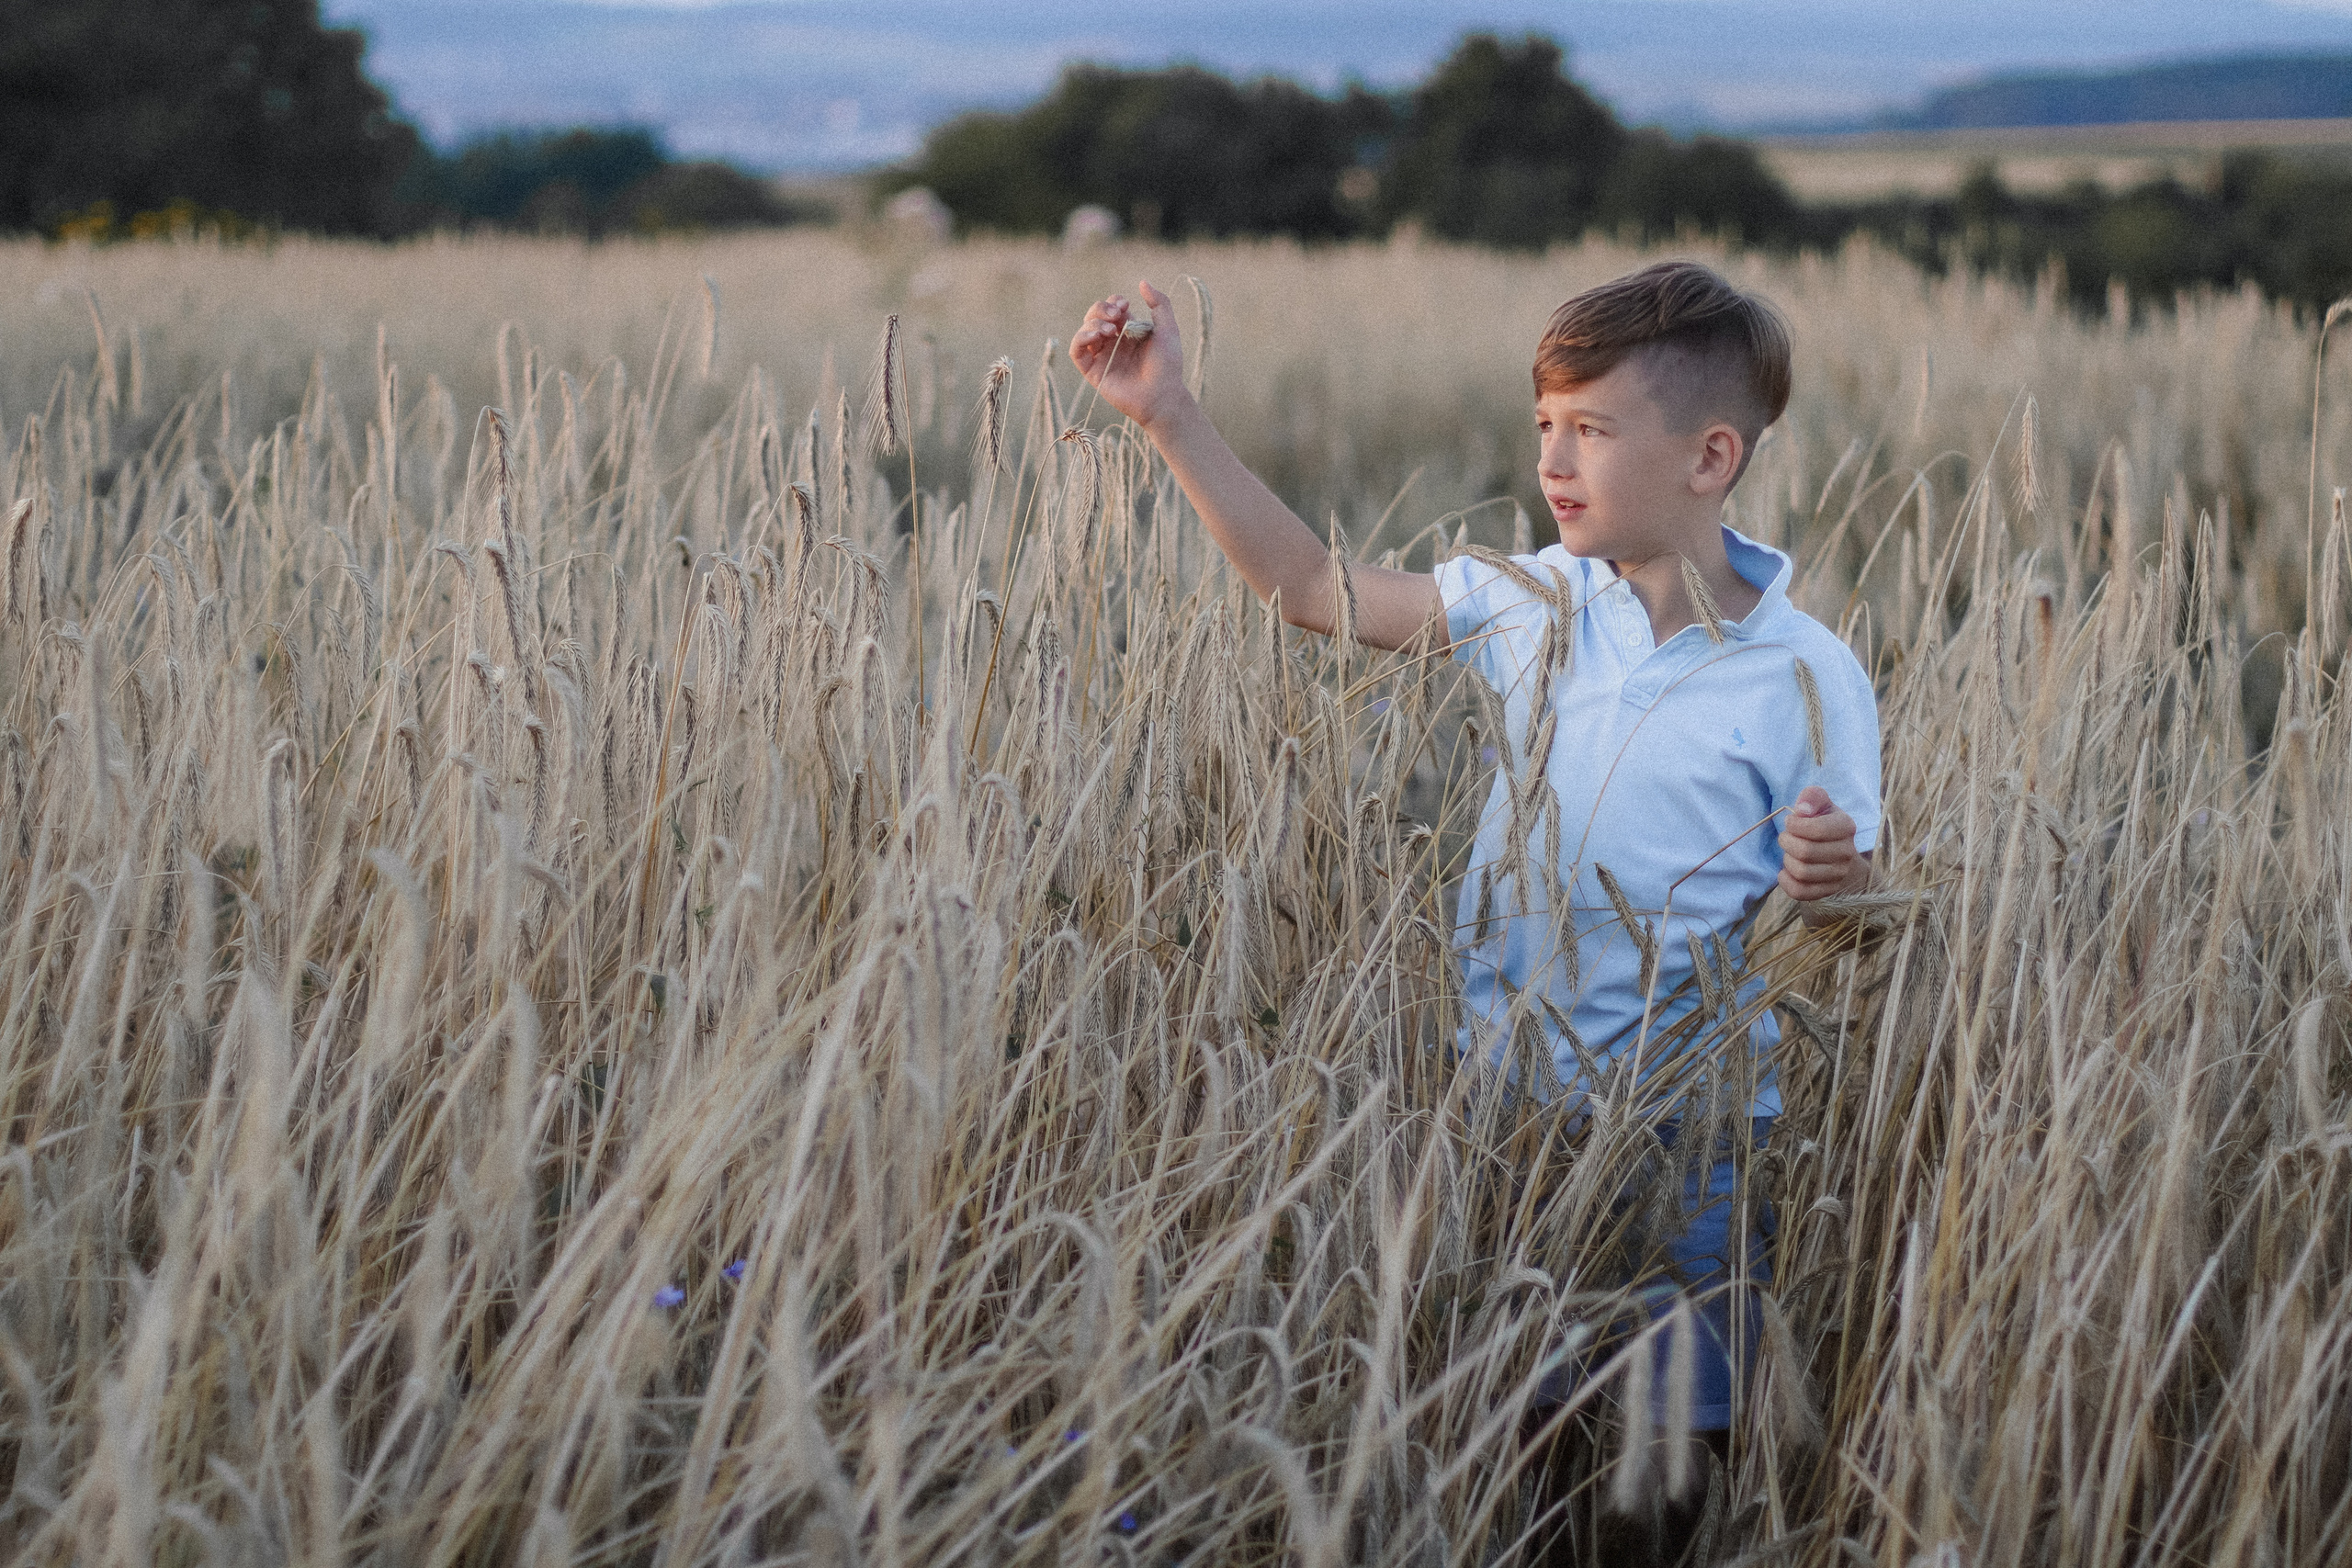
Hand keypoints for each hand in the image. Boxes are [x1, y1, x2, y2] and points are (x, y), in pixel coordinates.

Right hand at [1070, 279, 1192, 432]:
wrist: (1162, 395)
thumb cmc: (1168, 366)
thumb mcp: (1168, 329)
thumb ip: (1160, 304)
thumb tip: (1142, 282)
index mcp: (1128, 331)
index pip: (1111, 308)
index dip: (1113, 302)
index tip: (1125, 305)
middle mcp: (1112, 342)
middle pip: (1094, 316)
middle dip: (1101, 308)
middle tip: (1116, 314)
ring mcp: (1101, 356)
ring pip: (1084, 331)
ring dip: (1093, 323)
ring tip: (1110, 329)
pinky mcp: (1092, 371)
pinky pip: (1077, 351)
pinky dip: (1081, 339)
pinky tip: (1096, 336)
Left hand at [1778, 785, 1867, 904]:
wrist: (1839, 853)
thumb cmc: (1824, 823)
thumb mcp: (1820, 804)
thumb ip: (1812, 796)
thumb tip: (1802, 810)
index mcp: (1846, 827)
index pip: (1817, 829)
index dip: (1794, 825)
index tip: (1790, 822)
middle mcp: (1847, 852)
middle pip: (1805, 852)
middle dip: (1787, 842)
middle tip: (1786, 837)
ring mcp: (1839, 874)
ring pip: (1801, 872)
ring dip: (1787, 860)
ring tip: (1789, 853)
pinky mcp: (1827, 891)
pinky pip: (1800, 892)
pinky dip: (1785, 881)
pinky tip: (1785, 871)